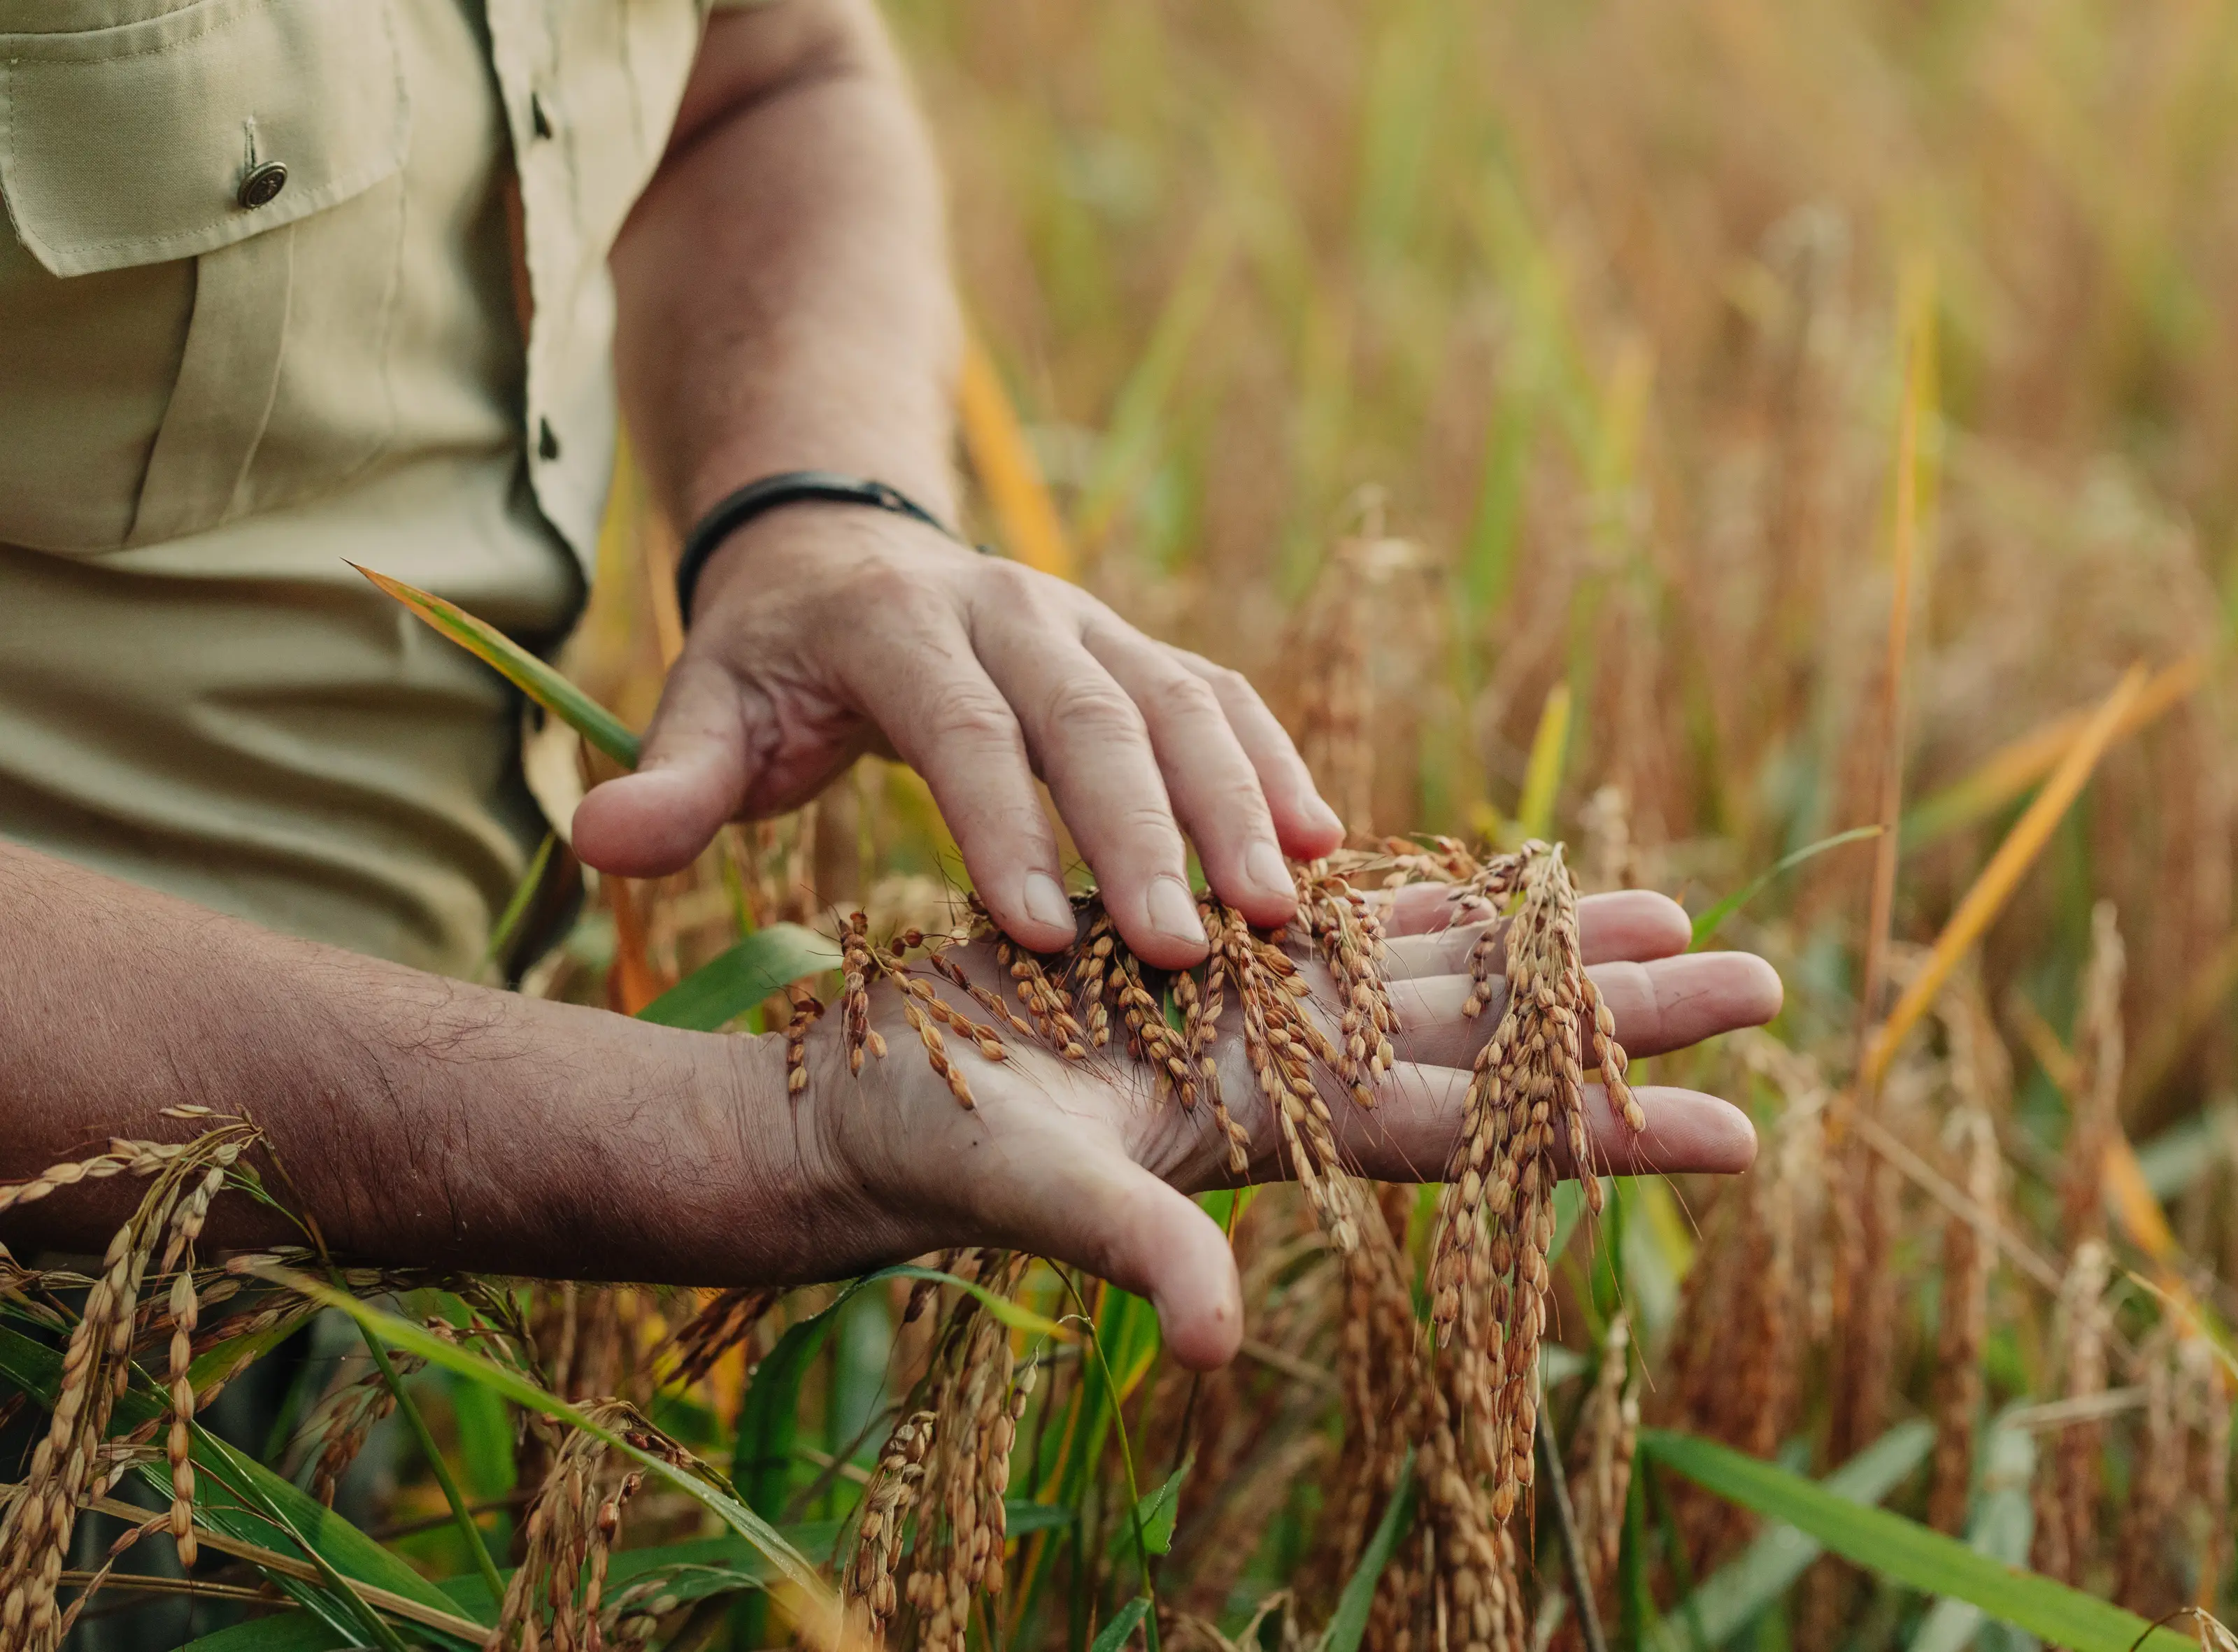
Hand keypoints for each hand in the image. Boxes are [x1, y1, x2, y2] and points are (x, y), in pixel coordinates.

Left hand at [571, 511, 1344, 967]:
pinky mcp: (1141, 648)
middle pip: (1092, 716)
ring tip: (1281, 911)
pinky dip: (1272, 764)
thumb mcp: (707, 710)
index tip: (1049, 938)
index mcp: (897, 626)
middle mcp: (1009, 607)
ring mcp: (1089, 621)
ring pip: (1180, 699)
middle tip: (1191, 952)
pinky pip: (1221, 697)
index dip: (1005, 826)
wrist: (843, 551)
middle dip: (1148, 833)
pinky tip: (1323, 847)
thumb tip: (600, 843)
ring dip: (1237, 802)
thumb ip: (670, 780)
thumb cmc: (773, 666)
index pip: (961, 726)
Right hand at [765, 890, 1781, 1368]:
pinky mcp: (1215, 960)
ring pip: (1445, 976)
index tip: (1750, 1132)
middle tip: (1771, 984)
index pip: (1484, 1134)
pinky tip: (1506, 883)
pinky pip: (1353, 925)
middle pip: (1499, 1045)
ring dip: (1556, 954)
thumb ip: (1136, 1248)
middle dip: (1628, 1019)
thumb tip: (1214, 1348)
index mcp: (1285, 1127)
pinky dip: (1436, 904)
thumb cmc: (929, 1148)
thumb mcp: (1033, 1190)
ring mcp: (1265, 1016)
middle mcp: (1299, 1075)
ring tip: (1677, 913)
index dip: (1612, 1134)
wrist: (861, 1109)